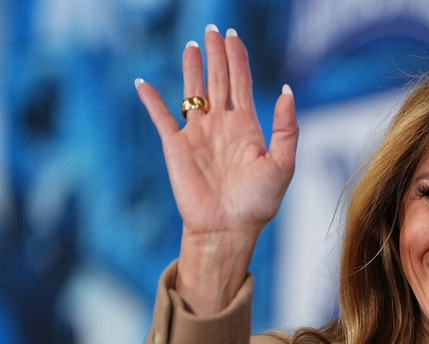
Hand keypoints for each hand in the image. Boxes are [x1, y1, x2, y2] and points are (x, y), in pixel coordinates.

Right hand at [136, 25, 297, 314]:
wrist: (228, 229)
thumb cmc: (258, 203)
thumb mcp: (283, 164)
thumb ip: (286, 127)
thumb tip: (286, 89)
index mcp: (247, 128)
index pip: (241, 83)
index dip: (238, 58)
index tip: (234, 36)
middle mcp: (221, 126)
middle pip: (218, 80)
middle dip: (217, 55)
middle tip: (214, 29)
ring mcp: (197, 135)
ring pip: (192, 92)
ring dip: (191, 68)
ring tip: (192, 45)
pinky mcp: (176, 147)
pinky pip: (161, 117)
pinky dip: (151, 100)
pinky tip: (142, 83)